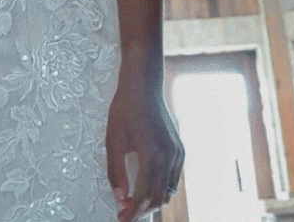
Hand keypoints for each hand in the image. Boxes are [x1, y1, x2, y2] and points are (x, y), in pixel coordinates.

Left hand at [106, 73, 184, 221]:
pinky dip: (162, 188)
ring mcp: (177, 152)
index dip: (132, 212)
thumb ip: (116, 172)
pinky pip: (173, 177)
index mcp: (152, 154)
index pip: (143, 196)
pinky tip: (148, 186)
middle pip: (158, 197)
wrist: (143, 85)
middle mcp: (169, 156)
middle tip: (125, 213)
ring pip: (168, 190)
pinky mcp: (179, 148)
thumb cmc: (125, 109)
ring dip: (152, 201)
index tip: (121, 218)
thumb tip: (120, 198)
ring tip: (135, 202)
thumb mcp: (113, 140)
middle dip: (142, 210)